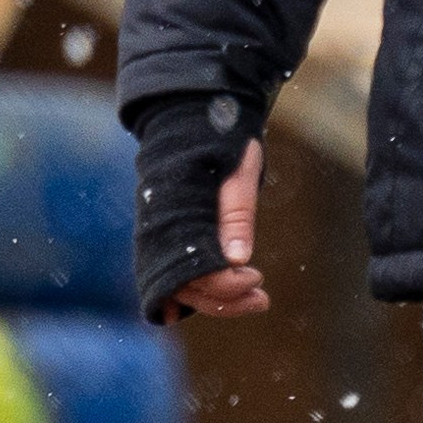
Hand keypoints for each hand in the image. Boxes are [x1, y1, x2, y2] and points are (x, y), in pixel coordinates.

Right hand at [164, 139, 269, 319]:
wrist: (191, 121)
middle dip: (227, 301)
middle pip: (190, 289)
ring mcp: (159, 238)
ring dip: (217, 300)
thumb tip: (240, 259)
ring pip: (182, 289)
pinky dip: (193, 293)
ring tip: (255, 298)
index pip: (202, 273)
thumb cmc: (220, 142)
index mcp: (180, 216)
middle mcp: (162, 233)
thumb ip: (237, 215)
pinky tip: (218, 297)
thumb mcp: (238, 172)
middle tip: (263, 299)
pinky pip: (172, 278)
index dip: (230, 285)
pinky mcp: (164, 239)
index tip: (258, 277)